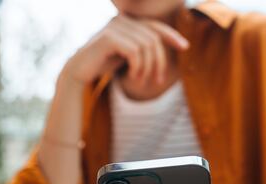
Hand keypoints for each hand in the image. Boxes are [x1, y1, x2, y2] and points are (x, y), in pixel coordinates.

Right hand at [62, 14, 188, 86]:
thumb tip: (161, 50)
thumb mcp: (128, 56)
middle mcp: (122, 20)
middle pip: (154, 39)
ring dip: (148, 68)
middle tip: (157, 81)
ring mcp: (115, 26)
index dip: (172, 35)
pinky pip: (135, 51)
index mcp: (127, 23)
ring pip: (147, 46)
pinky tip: (132, 77)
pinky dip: (138, 67)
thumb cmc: (104, 65)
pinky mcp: (109, 37)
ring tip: (140, 81)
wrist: (80, 73)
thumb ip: (142, 49)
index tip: (185, 47)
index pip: (155, 26)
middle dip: (160, 62)